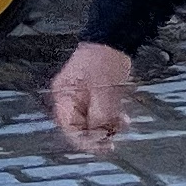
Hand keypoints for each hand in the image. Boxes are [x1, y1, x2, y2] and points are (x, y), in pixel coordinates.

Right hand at [48, 41, 134, 155]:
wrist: (115, 39)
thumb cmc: (104, 58)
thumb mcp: (103, 90)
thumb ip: (100, 115)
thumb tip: (100, 135)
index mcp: (64, 96)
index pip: (69, 128)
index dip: (85, 140)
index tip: (102, 146)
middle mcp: (69, 99)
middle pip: (80, 128)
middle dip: (98, 134)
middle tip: (113, 140)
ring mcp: (81, 98)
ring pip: (91, 123)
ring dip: (107, 127)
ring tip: (122, 124)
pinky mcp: (93, 96)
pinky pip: (99, 115)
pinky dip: (110, 119)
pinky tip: (121, 119)